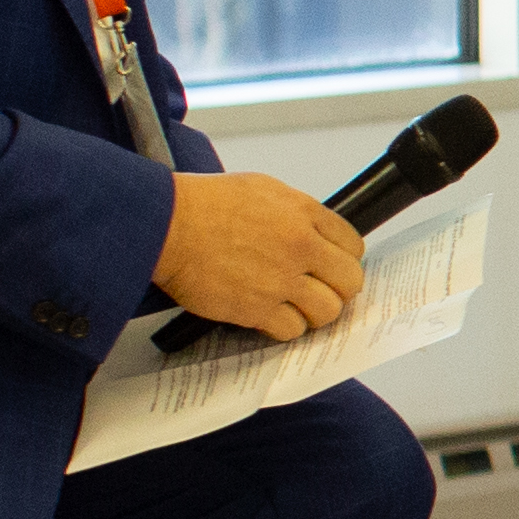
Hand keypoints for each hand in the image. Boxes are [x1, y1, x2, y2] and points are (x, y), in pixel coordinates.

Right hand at [153, 171, 364, 338]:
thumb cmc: (203, 203)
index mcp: (304, 213)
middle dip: (338, 289)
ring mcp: (281, 280)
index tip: (331, 266)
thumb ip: (295, 212)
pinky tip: (270, 316)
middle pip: (349, 281)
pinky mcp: (257, 308)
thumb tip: (312, 231)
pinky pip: (291, 329)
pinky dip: (284, 327)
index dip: (343, 259)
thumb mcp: (261, 189)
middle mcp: (300, 247)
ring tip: (296, 307)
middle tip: (321, 290)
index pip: (352, 245)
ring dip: (314, 312)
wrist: (166, 223)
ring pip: (327, 311)